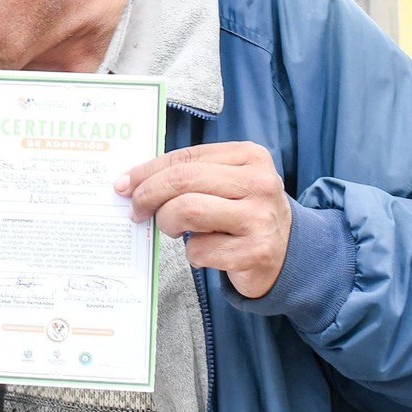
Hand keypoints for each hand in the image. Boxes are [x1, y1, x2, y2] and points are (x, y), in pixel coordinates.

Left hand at [116, 142, 290, 299]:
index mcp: (250, 156)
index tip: (124, 183)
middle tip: (136, 210)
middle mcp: (259, 183)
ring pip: (187, 211)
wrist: (287, 254)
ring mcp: (260, 218)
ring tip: (172, 228)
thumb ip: (189, 175)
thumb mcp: (226, 183)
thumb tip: (132, 182)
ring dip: (168, 223)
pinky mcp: (255, 252)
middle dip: (149, 195)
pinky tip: (205, 250)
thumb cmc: (243, 213)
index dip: (148, 170)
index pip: (187, 156)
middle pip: (183, 180)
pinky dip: (192, 253)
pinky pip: (200, 249)